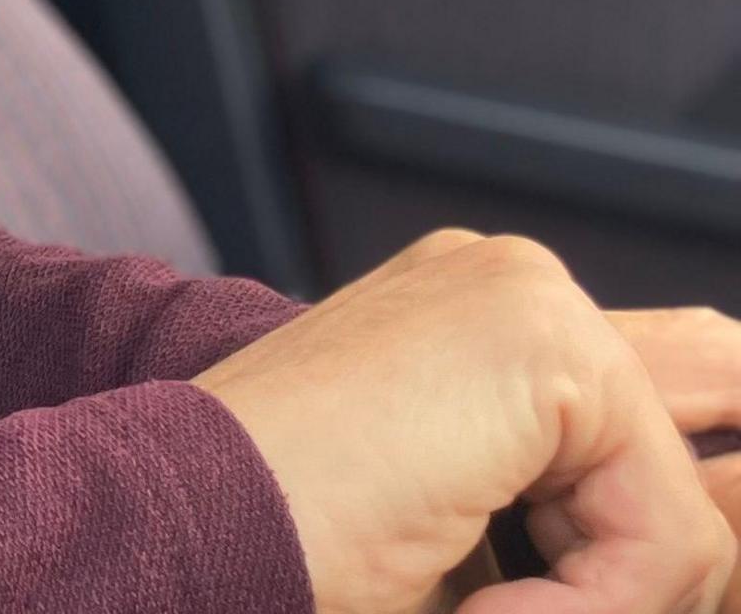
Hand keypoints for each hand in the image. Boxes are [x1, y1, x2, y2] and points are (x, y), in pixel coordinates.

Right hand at [195, 230, 730, 613]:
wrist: (176, 525)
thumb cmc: (283, 543)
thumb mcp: (471, 538)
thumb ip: (589, 519)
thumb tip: (717, 553)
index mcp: (481, 319)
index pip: (680, 396)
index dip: (667, 527)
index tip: (625, 579)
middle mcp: (512, 282)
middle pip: (703, 426)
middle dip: (664, 554)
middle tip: (538, 594)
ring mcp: (530, 296)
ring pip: (685, 508)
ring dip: (603, 599)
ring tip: (484, 607)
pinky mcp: (546, 342)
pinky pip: (668, 529)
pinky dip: (592, 606)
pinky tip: (484, 606)